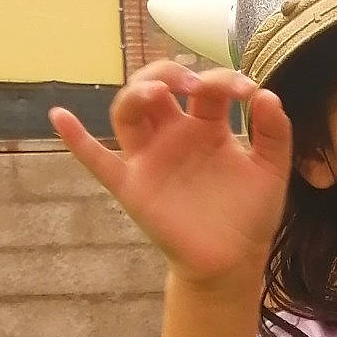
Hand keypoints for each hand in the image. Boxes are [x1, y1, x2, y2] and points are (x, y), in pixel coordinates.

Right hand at [49, 63, 292, 291]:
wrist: (233, 262)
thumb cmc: (249, 214)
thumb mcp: (271, 171)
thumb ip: (275, 133)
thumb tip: (267, 94)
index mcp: (206, 126)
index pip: (206, 89)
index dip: (223, 80)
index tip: (247, 91)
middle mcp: (173, 135)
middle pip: (156, 86)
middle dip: (170, 74)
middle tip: (194, 83)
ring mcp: (150, 158)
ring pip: (127, 112)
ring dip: (136, 94)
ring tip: (155, 92)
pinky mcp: (132, 186)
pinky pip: (96, 161)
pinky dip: (76, 140)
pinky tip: (61, 116)